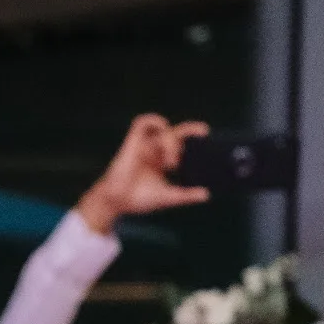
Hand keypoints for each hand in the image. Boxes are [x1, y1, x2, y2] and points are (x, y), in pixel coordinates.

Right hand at [75, 115, 209, 232]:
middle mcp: (153, 152)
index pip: (180, 146)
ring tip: (170, 164)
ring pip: (164, 131)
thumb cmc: (137, 201)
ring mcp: (143, 146)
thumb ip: (186, 195)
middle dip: (191, 129)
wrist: (116, 202)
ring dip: (171, 142)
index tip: (205, 146)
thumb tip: (207, 195)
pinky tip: (163, 131)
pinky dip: (155, 121)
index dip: (193, 142)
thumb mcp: (168, 197)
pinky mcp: (132, 143)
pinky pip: (142, 122)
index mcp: (160, 162)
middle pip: (176, 133)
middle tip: (203, 133)